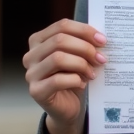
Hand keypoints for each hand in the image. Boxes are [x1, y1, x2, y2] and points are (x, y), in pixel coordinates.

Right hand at [23, 19, 106, 133]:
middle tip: (101, 58)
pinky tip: (82, 84)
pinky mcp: (36, 91)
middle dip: (85, 48)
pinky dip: (75, 80)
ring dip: (81, 64)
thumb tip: (100, 38)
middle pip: (60, 40)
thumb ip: (83, 44)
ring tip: (92, 73)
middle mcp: (30, 55)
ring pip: (58, 58)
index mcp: (39, 41)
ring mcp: (31, 74)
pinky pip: (57, 80)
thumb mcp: (78, 57)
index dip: (84, 30)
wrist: (68, 107)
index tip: (102, 40)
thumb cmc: (74, 77)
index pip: (62, 26)